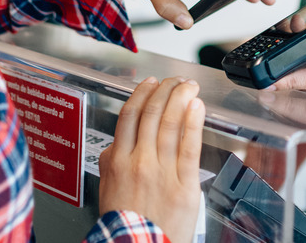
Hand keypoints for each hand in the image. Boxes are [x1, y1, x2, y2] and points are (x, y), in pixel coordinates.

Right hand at [99, 77, 205, 242]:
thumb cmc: (124, 225)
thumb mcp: (107, 189)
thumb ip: (112, 163)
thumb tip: (115, 146)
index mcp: (118, 161)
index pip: (129, 115)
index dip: (142, 93)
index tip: (151, 83)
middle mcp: (139, 161)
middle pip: (152, 114)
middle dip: (166, 90)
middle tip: (176, 80)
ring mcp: (161, 171)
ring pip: (170, 124)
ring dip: (181, 99)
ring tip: (189, 86)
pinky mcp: (183, 184)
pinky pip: (189, 147)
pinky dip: (193, 123)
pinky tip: (197, 107)